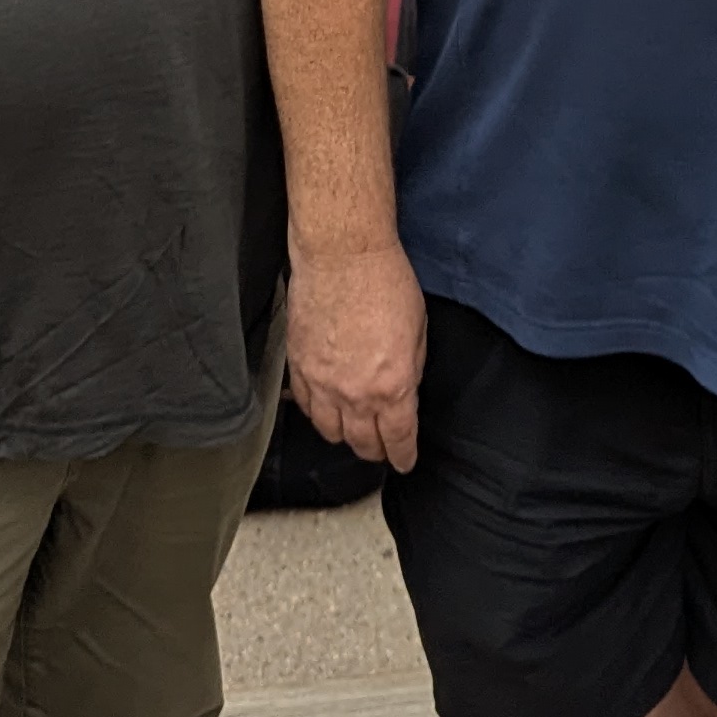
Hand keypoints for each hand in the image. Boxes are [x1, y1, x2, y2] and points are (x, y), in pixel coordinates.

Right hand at [287, 238, 427, 470]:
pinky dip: (316, 413)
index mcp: (392, 387)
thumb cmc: (386, 282)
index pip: (398, 439)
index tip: (404, 461)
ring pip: (329, 431)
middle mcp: (355, 394)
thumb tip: (405, 391)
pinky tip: (324, 410)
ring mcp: (322, 383)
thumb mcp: (419, 330)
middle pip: (362, 442)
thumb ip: (412, 370)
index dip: (403, 456)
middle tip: (381, 449)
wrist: (342, 255)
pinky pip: (305, 405)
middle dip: (375, 451)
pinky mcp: (298, 366)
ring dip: (344, 436)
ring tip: (352, 433)